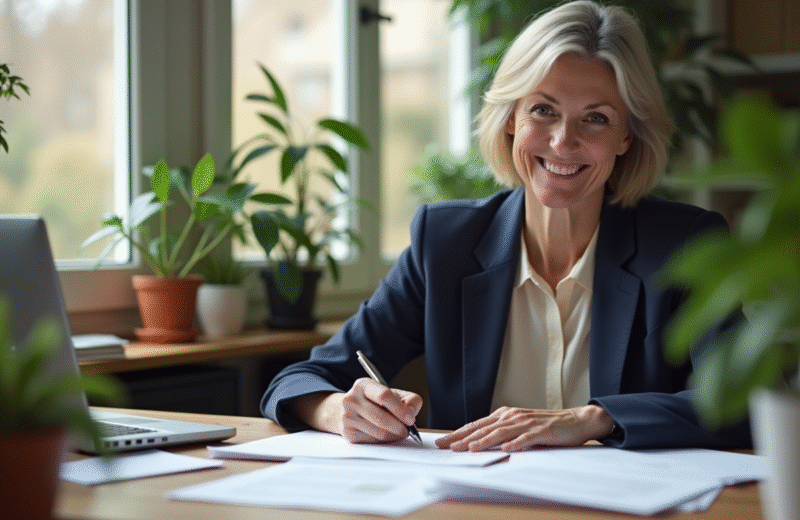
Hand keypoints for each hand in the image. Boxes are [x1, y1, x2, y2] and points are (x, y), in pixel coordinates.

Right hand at [287, 378, 421, 443]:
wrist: (346, 409)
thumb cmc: (374, 401)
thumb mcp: (392, 393)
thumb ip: (409, 399)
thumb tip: (412, 412)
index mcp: (363, 385)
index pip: (384, 396)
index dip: (400, 409)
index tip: (411, 418)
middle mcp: (351, 399)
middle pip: (381, 418)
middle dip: (399, 427)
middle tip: (408, 430)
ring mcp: (347, 417)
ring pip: (378, 432)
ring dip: (394, 436)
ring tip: (400, 432)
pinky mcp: (348, 433)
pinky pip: (373, 441)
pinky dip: (385, 441)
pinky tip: (387, 435)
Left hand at [435, 404, 613, 451]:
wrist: (576, 421)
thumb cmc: (546, 426)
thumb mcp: (519, 426)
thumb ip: (500, 431)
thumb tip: (477, 441)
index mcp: (505, 415)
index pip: (477, 425)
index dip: (458, 433)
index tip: (442, 442)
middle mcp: (512, 417)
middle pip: (484, 428)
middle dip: (463, 437)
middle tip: (446, 446)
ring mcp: (527, 423)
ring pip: (501, 433)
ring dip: (484, 440)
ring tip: (470, 448)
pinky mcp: (542, 432)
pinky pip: (526, 438)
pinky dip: (515, 444)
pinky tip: (506, 450)